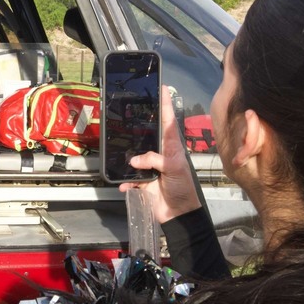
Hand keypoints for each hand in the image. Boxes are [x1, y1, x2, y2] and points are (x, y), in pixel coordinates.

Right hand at [118, 85, 201, 223]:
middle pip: (147, 136)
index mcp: (171, 147)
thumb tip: (135, 160)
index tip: (162, 88)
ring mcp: (149, 167)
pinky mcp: (141, 182)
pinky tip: (125, 185)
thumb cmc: (183, 188)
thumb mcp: (174, 169)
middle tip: (128, 114)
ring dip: (127, 158)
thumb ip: (155, 160)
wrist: (178, 214)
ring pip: (134, 156)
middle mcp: (159, 154)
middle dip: (138, 127)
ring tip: (120, 153)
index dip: (165, 106)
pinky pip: (128, 179)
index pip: (168, 122)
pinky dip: (125, 182)